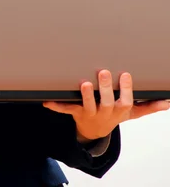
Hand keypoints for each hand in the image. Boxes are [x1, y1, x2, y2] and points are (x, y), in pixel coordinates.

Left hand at [43, 70, 169, 141]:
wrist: (95, 131)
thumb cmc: (114, 115)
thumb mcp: (132, 112)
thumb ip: (148, 106)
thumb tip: (167, 102)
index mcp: (119, 110)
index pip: (124, 100)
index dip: (125, 89)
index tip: (124, 74)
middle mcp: (104, 112)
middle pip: (106, 102)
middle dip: (105, 88)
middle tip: (102, 72)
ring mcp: (89, 113)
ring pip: (87, 105)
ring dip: (85, 96)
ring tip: (84, 83)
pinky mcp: (75, 112)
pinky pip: (65, 110)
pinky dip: (56, 106)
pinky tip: (47, 102)